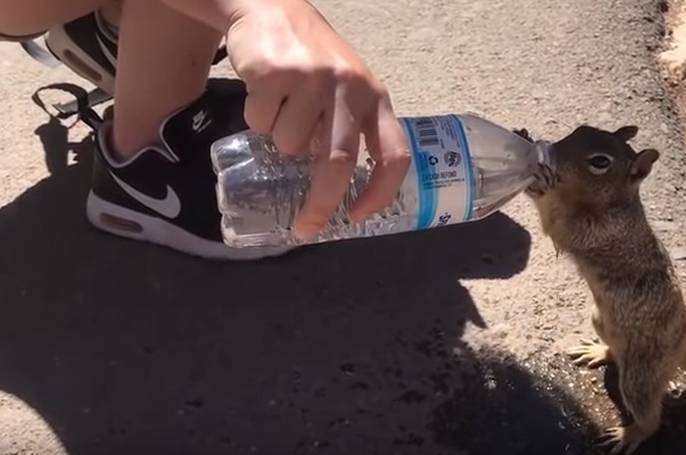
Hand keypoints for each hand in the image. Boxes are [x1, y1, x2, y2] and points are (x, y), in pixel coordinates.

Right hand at [224, 1, 409, 239]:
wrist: (271, 8)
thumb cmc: (312, 60)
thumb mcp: (345, 90)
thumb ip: (349, 129)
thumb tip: (338, 191)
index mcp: (375, 97)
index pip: (394, 153)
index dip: (381, 191)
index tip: (359, 216)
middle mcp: (350, 88)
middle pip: (339, 162)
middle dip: (321, 202)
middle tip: (306, 226)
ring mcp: (313, 79)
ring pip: (291, 145)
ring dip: (280, 140)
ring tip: (283, 107)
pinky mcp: (276, 73)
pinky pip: (261, 123)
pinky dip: (257, 119)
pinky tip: (264, 92)